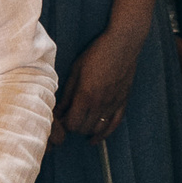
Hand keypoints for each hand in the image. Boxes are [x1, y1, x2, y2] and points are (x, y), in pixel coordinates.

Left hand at [54, 29, 140, 146]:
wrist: (123, 44)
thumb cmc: (97, 53)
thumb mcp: (76, 70)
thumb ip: (67, 93)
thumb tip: (58, 110)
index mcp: (86, 95)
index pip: (72, 123)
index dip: (64, 124)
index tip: (61, 118)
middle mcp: (101, 103)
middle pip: (84, 128)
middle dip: (74, 127)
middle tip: (69, 119)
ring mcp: (114, 104)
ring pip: (98, 129)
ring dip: (87, 130)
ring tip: (80, 124)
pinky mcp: (123, 101)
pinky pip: (114, 124)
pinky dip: (104, 134)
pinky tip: (96, 138)